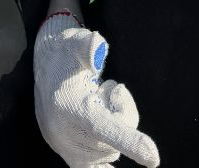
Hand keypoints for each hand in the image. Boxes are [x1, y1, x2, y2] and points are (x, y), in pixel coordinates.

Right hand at [34, 13, 159, 166]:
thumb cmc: (66, 55)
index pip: (102, 126)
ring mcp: (68, 150)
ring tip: (97, 104)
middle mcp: (65, 134)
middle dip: (122, 112)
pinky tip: (133, 158)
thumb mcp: (75, 42)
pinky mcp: (72, 159)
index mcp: (68, 105)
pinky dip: (109, 163)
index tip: (153, 158)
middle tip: (109, 88)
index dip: (129, 141)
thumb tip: (97, 48)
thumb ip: (88, 46)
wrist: (44, 71)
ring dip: (114, 127)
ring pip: (113, 150)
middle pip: (116, 135)